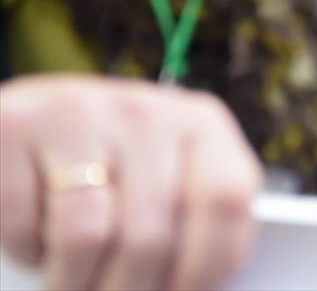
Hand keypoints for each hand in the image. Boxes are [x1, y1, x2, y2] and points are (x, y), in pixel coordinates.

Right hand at [0, 75, 262, 290]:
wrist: (29, 114)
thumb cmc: (107, 162)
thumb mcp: (164, 178)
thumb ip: (188, 221)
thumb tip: (199, 287)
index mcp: (201, 124)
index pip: (226, 202)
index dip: (206, 267)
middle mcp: (147, 112)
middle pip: (151, 235)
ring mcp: (81, 114)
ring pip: (88, 237)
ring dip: (73, 284)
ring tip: (71, 286)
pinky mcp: (18, 127)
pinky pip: (24, 224)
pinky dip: (27, 254)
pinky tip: (36, 242)